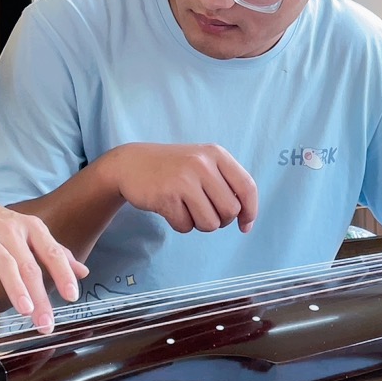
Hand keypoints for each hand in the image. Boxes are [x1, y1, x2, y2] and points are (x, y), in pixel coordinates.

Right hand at [0, 185, 86, 332]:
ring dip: (17, 288)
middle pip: (29, 266)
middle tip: (46, 322)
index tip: (72, 296)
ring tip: (26, 311)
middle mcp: (11, 231)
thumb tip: (83, 272)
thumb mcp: (28, 231)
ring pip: (5, 264)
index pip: (52, 253)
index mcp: (31, 228)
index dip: (63, 274)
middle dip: (40, 296)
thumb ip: (54, 251)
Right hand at [102, 142, 258, 233]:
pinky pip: (186, 226)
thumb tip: (247, 218)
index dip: (251, 211)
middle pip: (230, 210)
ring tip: (187, 209)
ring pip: (210, 223)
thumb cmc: (173, 168)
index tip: (245, 225)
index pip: (247, 187)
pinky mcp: (166, 196)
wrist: (131, 163)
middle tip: (205, 212)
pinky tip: (171, 208)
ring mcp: (183, 179)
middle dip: (220, 220)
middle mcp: (202, 164)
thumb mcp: (203, 162)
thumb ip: (226, 183)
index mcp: (216, 154)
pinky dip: (180, 224)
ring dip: (200, 224)